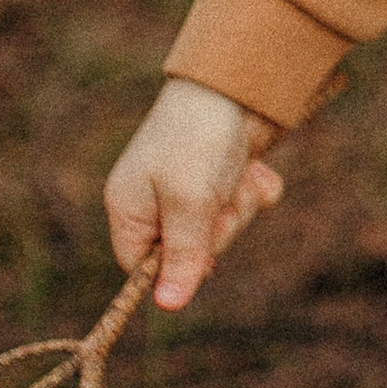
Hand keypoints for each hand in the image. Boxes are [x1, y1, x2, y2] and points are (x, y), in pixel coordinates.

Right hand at [104, 79, 284, 310]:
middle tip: (219, 200)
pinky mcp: (226, 175)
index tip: (203, 257)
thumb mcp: (189, 202)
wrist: (240, 79)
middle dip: (217, 230)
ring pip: (224, 229)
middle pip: (189, 253)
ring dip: (239, 207)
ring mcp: (193, 187)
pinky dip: (257, 189)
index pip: (141, 267)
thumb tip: (167, 307)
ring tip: (236, 176)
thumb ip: (182, 255)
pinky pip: (246, 204)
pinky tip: (256, 169)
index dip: (174, 270)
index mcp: (129, 206)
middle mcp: (156, 199)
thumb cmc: (200, 138)